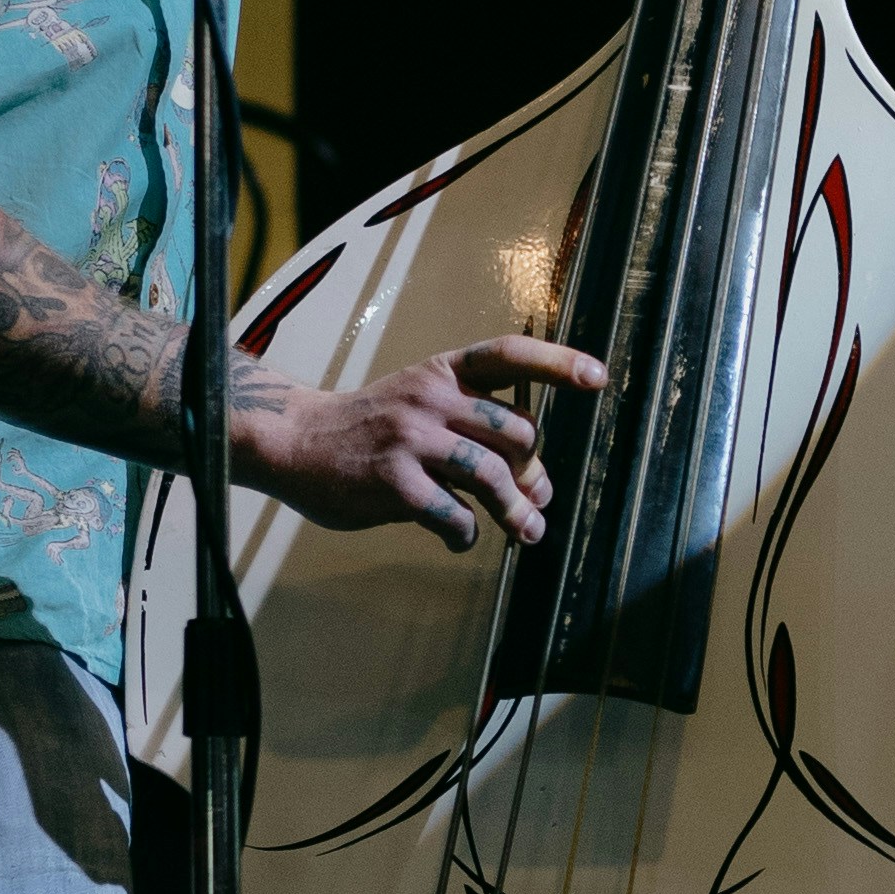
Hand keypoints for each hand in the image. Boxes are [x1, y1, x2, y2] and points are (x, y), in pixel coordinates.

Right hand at [231, 335, 605, 550]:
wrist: (296, 442)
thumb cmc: (372, 429)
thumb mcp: (422, 405)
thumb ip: (477, 433)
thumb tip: (538, 487)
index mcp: (443, 373)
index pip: (509, 355)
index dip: (558, 363)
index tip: (599, 378)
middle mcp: (431, 398)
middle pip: (517, 431)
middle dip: (533, 471)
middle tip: (533, 500)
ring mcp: (411, 440)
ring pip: (492, 475)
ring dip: (516, 512)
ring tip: (527, 533)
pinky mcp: (393, 484)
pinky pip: (454, 515)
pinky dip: (466, 534)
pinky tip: (460, 538)